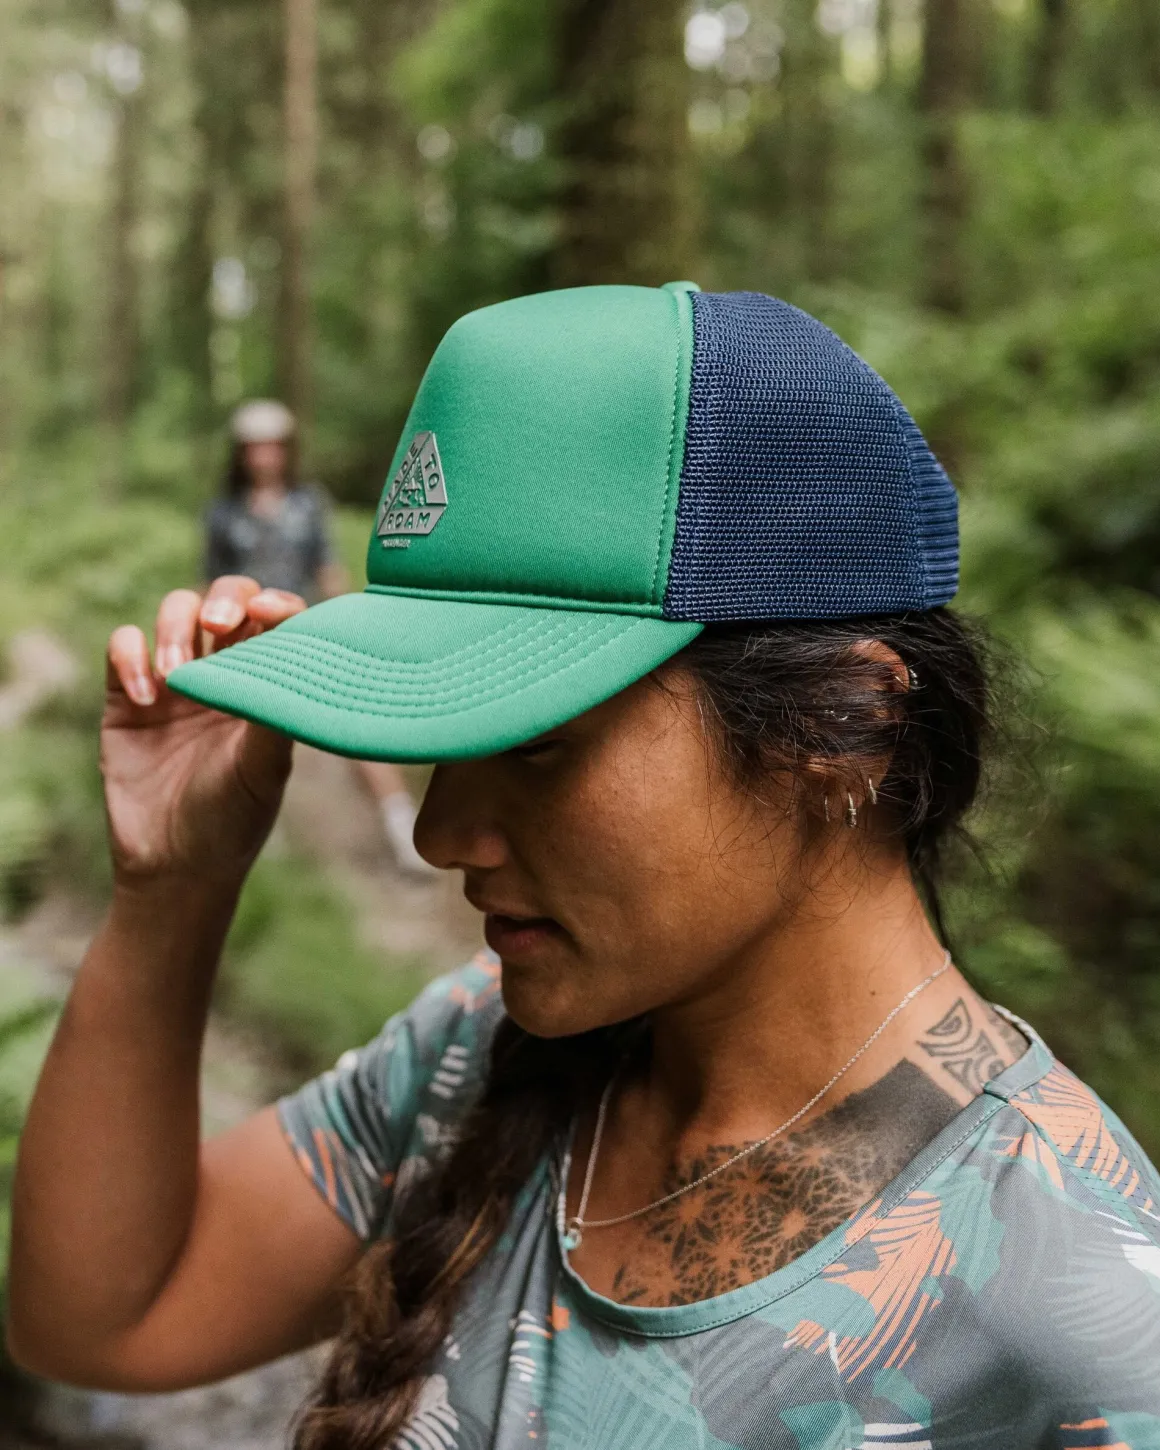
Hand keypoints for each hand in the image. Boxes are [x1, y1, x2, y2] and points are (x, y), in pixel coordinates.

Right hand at [102, 578, 305, 887]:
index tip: (274, 612)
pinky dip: (131, 657)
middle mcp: (225, 672)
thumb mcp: (266, 767)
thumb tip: (299, 657)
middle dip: (225, 599)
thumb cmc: (234, 819)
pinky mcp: (126, 696)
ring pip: (175, 611)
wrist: (177, 867)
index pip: (279, 621)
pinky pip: (123, 646)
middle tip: (220, 624)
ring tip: (178, 678)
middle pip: (227, 599)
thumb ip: (277, 710)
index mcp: (268, 683)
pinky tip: (147, 695)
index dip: (278, 604)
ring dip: (176, 628)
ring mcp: (175, 681)